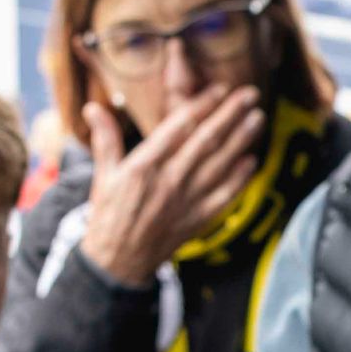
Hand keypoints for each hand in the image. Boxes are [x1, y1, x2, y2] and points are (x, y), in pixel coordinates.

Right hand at [72, 88, 263, 286]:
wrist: (117, 262)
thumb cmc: (108, 216)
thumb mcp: (103, 176)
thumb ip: (105, 140)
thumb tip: (92, 108)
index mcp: (144, 165)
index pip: (179, 127)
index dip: (202, 105)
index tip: (219, 89)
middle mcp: (169, 180)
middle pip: (206, 141)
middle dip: (231, 115)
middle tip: (250, 94)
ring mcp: (186, 201)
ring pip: (220, 164)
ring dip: (241, 140)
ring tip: (258, 119)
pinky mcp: (197, 219)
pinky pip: (224, 195)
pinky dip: (240, 178)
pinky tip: (252, 161)